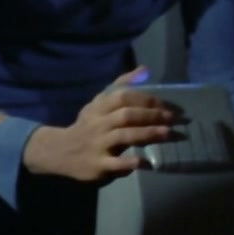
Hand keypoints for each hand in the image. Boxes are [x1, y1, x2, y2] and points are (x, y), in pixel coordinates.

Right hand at [22, 67, 173, 182]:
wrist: (60, 152)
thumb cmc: (87, 126)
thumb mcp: (99, 103)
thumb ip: (121, 87)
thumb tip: (145, 69)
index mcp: (98, 108)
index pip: (122, 97)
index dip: (145, 99)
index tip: (166, 105)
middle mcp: (98, 124)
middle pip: (126, 115)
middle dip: (151, 116)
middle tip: (173, 119)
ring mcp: (98, 144)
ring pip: (124, 136)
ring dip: (147, 134)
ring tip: (167, 134)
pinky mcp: (98, 164)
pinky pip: (117, 164)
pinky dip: (133, 162)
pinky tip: (149, 163)